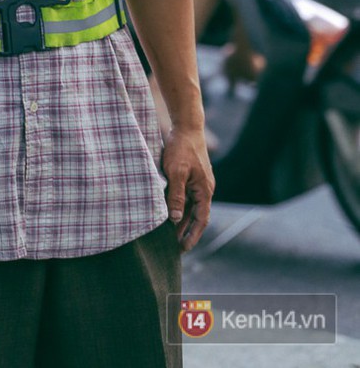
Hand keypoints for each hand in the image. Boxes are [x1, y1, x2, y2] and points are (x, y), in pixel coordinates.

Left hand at [161, 126, 214, 251]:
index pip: (201, 220)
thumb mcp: (176, 172)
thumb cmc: (181, 147)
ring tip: (170, 235)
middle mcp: (204, 188)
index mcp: (205, 190)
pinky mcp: (191, 176)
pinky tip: (169, 213)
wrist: (186, 126)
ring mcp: (199, 182)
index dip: (193, 235)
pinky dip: (180, 207)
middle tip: (174, 247)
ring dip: (182, 220)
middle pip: (197, 216)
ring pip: (191, 207)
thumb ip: (176, 196)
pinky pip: (187, 197)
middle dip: (187, 232)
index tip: (183, 248)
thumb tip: (175, 219)